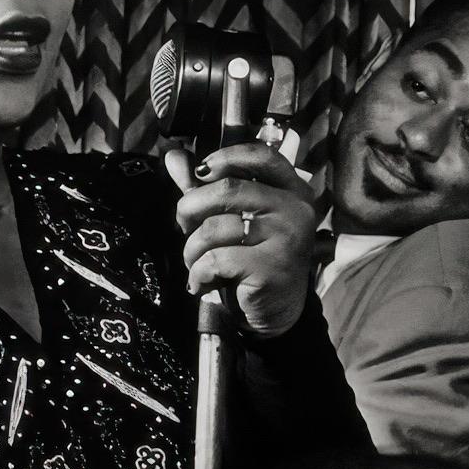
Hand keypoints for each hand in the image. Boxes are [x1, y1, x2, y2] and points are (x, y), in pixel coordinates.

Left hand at [165, 140, 316, 338]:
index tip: (200, 173)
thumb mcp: (230, 218)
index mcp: (290, 190)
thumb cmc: (251, 259)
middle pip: (227, 189)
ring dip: (192, 249)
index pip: (260, 156)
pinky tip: (201, 283)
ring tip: (196, 264)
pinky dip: (198, 274)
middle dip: (191, 209)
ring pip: (215, 227)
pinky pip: (216, 259)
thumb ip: (204, 187)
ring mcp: (287, 237)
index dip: (225, 158)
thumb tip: (173, 156)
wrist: (275, 312)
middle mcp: (294, 209)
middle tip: (186, 228)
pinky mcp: (272, 267)